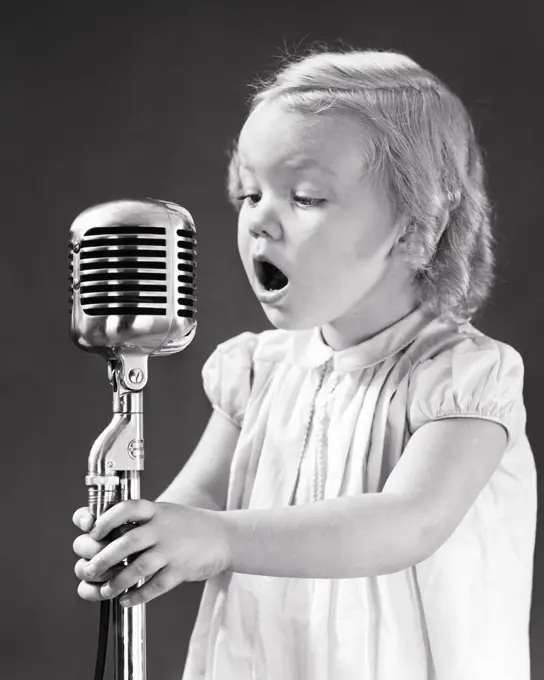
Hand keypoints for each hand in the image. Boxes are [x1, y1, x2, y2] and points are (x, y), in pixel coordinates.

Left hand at [73, 500, 229, 606]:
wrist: (224, 536)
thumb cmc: (190, 526)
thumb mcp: (167, 513)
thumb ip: (143, 520)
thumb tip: (109, 533)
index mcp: (158, 511)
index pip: (127, 508)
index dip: (106, 520)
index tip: (94, 533)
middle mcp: (164, 528)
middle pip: (127, 542)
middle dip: (103, 559)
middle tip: (89, 570)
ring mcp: (173, 550)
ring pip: (137, 568)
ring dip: (117, 582)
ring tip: (106, 590)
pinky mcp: (181, 570)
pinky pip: (154, 587)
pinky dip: (137, 596)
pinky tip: (126, 600)